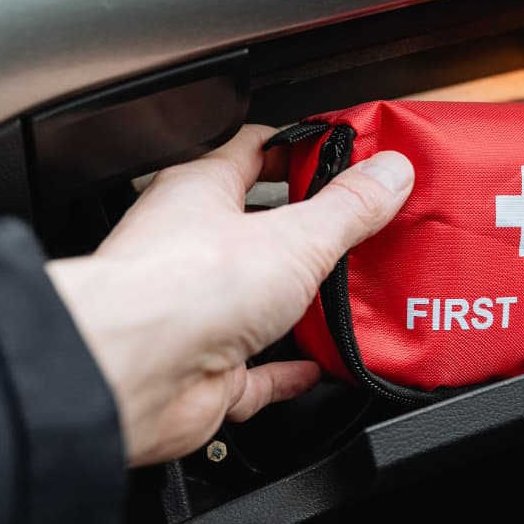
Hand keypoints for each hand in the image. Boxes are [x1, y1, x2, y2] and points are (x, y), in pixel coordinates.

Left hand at [47, 124, 414, 466]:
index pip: (251, 152)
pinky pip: (252, 371)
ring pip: (255, 303)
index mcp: (199, 192)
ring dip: (299, 305)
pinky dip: (285, 371)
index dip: (298, 150)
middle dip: (305, 234)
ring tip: (348, 299)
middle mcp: (190, 249)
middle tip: (358, 232)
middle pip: (256, 230)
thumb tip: (388, 173)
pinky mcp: (203, 373)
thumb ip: (347, 207)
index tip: (343, 156)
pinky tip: (314, 367)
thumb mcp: (294, 234)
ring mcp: (195, 313)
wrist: (134, 373)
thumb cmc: (180, 287)